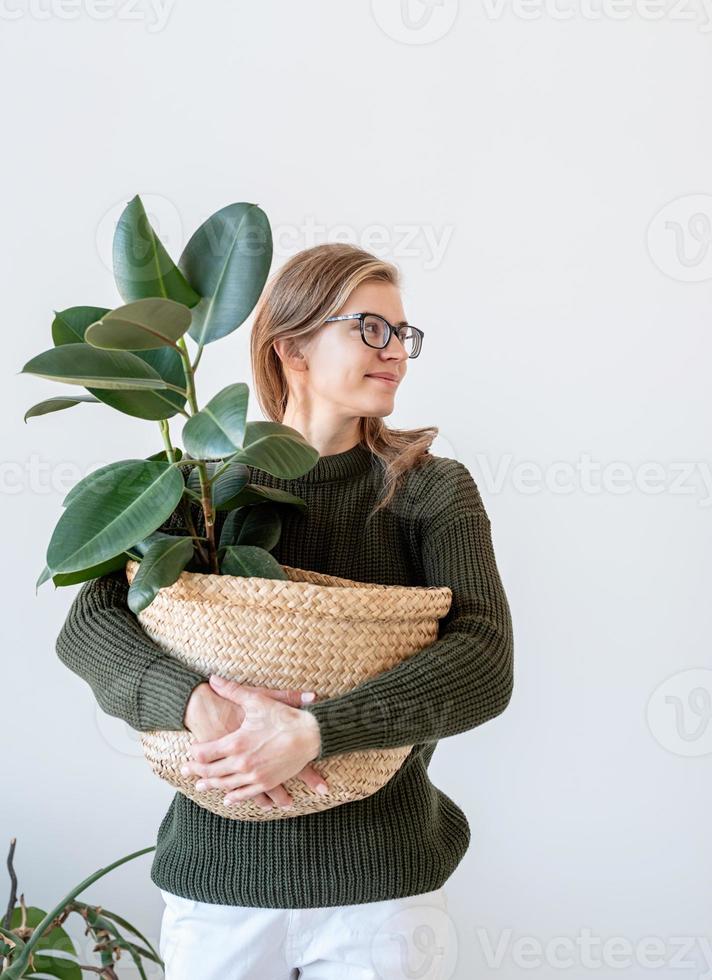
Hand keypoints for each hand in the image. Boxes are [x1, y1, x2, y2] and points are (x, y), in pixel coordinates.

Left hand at [180, 674, 323, 807]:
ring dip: (211, 785)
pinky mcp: (267, 782)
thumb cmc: (284, 716)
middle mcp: (242, 763)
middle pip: (211, 772)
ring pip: (225, 785)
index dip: (194, 753)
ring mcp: (254, 775)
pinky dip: (234, 797)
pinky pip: (245, 794)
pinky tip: (228, 798)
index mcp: (236, 743)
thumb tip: (213, 679)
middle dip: (196, 771)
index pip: (204, 753)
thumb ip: (233, 690)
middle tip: (185, 771)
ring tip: (200, 785)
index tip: (190, 751)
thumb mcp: (257, 700)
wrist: (310, 735)